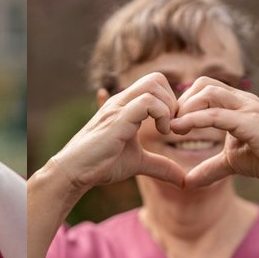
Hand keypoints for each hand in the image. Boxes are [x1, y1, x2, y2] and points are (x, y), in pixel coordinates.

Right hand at [40, 72, 185, 192]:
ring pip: (153, 84)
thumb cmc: (100, 164)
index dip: (171, 101)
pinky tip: (161, 133)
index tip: (173, 126)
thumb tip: (183, 180)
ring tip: (166, 130)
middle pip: (157, 77)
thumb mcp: (138, 163)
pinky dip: (162, 114)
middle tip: (173, 126)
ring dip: (168, 107)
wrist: (75, 171)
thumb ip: (161, 166)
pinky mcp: (118, 118)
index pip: (155, 84)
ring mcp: (119, 106)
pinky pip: (148, 101)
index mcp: (125, 106)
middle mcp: (121, 100)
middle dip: (173, 100)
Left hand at [170, 76, 258, 186]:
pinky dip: (194, 120)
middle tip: (172, 124)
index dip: (185, 102)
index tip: (172, 122)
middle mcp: (242, 99)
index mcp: (237, 103)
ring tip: (174, 128)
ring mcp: (247, 107)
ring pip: (207, 92)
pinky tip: (179, 130)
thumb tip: (186, 183)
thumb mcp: (232, 162)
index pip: (204, 88)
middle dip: (182, 101)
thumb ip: (210, 168)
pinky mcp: (249, 121)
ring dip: (186, 108)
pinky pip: (215, 114)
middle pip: (203, 83)